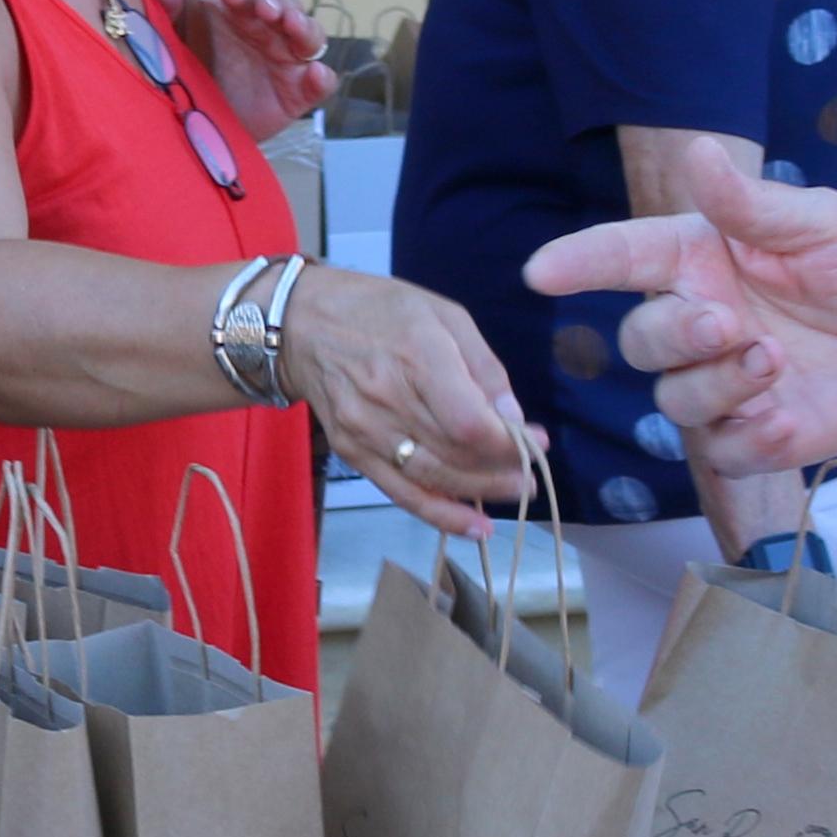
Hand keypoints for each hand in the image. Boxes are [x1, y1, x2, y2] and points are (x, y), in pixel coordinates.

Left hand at [189, 0, 340, 136]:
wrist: (205, 127)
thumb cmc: (200, 73)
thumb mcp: (183, 42)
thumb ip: (172, 8)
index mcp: (242, 16)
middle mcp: (271, 33)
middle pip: (286, 7)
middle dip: (278, 4)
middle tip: (265, 8)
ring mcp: (289, 62)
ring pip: (310, 37)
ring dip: (305, 27)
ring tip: (293, 26)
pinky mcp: (299, 93)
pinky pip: (319, 83)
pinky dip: (321, 77)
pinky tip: (315, 74)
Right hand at [282, 267, 530, 520]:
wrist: (299, 323)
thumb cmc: (379, 309)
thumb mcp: (442, 314)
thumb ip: (482, 365)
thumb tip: (513, 418)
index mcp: (416, 352)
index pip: (469, 421)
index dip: (509, 443)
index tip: (537, 444)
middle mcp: (387, 396)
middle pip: (455, 453)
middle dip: (503, 470)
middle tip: (532, 475)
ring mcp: (364, 428)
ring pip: (432, 477)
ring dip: (479, 493)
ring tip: (513, 494)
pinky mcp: (351, 450)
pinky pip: (400, 492)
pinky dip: (440, 515)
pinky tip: (473, 526)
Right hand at [526, 145, 836, 478]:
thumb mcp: (822, 222)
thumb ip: (753, 203)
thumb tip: (698, 151)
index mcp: (702, 260)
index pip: (624, 257)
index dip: (580, 262)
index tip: (542, 271)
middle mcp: (701, 322)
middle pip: (641, 340)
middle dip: (673, 334)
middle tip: (727, 324)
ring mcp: (723, 385)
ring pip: (673, 401)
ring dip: (716, 385)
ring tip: (775, 361)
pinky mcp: (754, 436)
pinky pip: (721, 453)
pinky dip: (748, 440)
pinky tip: (787, 415)